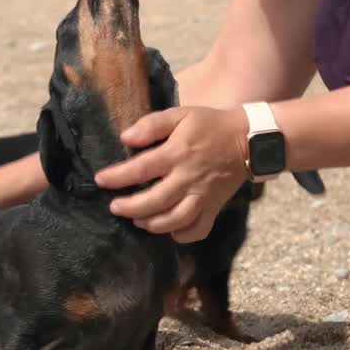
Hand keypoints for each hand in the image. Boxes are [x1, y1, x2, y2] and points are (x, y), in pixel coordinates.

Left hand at [94, 106, 250, 242]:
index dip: (117, 177)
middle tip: (115, 207)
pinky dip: (182, 235)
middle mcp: (188, 178)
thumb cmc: (209, 125)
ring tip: (137, 220)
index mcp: (177, 153)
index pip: (140, 169)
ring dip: (152, 224)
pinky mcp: (214, 207)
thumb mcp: (180, 114)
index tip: (101, 180)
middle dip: (130, 207)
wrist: (248, 140)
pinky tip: (169, 231)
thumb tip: (126, 137)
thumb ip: (152, 124)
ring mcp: (202, 196)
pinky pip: (198, 229)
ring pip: (175, 220)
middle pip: (154, 201)